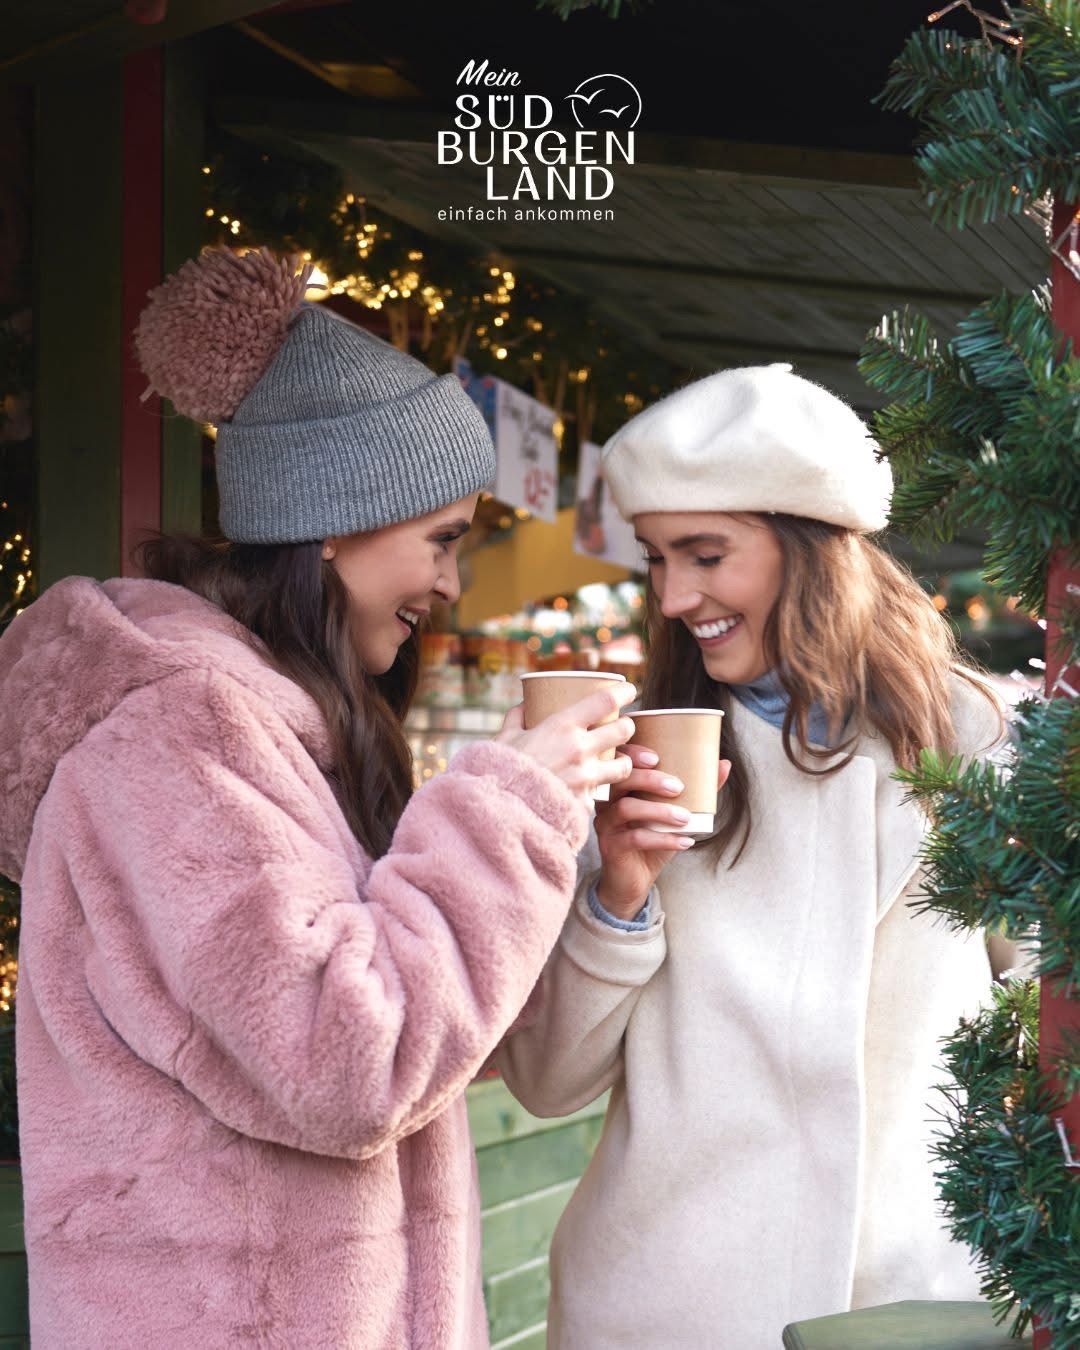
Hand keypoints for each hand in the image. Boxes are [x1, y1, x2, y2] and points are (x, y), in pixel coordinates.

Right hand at [496, 683, 636, 802]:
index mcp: (562, 726)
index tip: (629, 690)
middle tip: (622, 727)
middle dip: (626, 726)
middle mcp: (580, 749)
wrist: (498, 812)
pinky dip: (600, 790)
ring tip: (616, 761)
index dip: (623, 692)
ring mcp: (586, 778)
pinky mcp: (585, 803)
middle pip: (624, 730)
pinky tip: (595, 790)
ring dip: (623, 760)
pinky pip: (602, 793)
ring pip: (624, 765)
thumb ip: (516, 718)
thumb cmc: (499, 770)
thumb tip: (523, 706)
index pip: (606, 701)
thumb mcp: (505, 737)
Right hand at [594, 749, 732, 920]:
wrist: (634, 880)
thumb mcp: (675, 813)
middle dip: (649, 779)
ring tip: (686, 818)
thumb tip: (724, 764)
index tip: (657, 757)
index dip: (633, 753)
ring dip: (660, 811)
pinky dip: (663, 839)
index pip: (617, 760)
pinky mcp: (611, 847)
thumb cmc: (652, 839)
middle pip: (620, 780)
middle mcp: (606, 802)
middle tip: (678, 787)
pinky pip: (635, 838)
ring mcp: (606, 824)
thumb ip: (697, 790)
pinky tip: (684, 842)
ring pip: (626, 809)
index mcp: (619, 786)